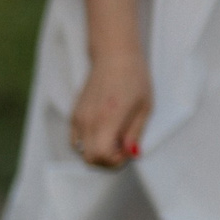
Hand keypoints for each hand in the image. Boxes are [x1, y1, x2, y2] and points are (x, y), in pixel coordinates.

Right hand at [69, 50, 150, 169]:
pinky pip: (76, 140)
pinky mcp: (74, 115)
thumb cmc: (133, 78)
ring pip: (81, 151)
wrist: (114, 57)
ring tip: (113, 140)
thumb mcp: (144, 107)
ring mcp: (78, 119)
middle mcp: (88, 122)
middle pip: (89, 158)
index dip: (116, 161)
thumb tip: (131, 154)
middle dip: (106, 160)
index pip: (101, 156)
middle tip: (122, 150)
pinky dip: (88, 143)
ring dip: (97, 152)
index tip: (128, 152)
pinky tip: (103, 132)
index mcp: (107, 120)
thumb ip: (135, 134)